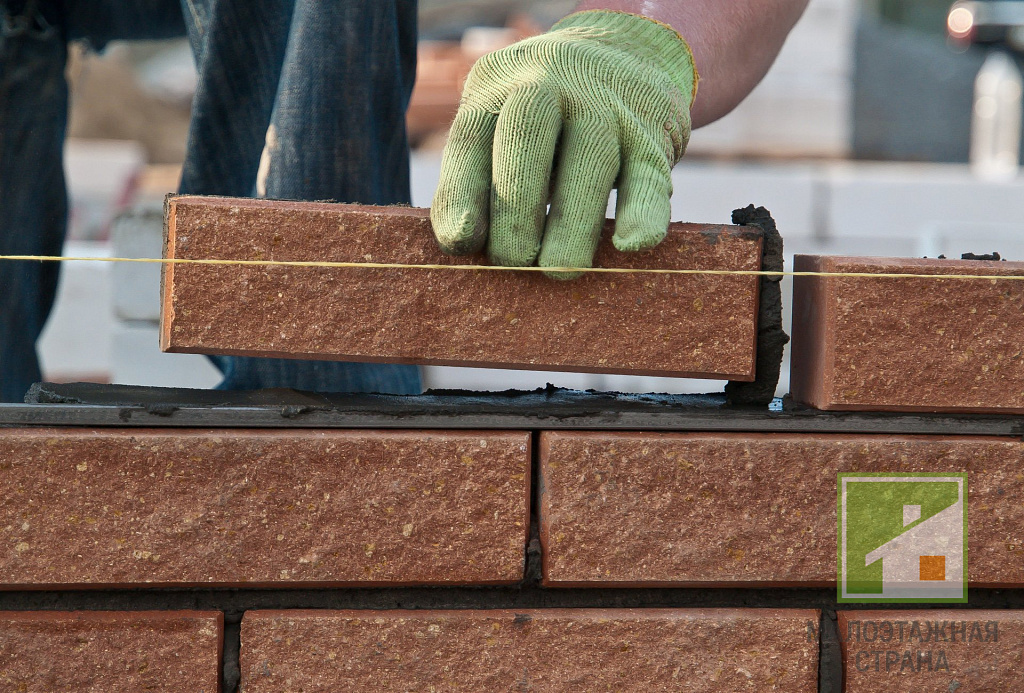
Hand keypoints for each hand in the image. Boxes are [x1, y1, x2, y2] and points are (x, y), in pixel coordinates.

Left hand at [430, 10, 696, 277]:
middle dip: (516, 207)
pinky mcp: (654, 133)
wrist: (627, 53)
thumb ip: (473, 180)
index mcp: (497, 88)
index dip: (463, 193)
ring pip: (590, 156)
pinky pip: (650, 175)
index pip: (470, 137)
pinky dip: (643, 212)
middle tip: (513, 263)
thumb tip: (461, 242)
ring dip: (572, 223)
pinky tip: (631, 245)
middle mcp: (550, 82)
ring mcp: (607, 104)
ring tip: (560, 270)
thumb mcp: (497, 128)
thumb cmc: (543, 122)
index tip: (462, 243)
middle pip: (527, 133)